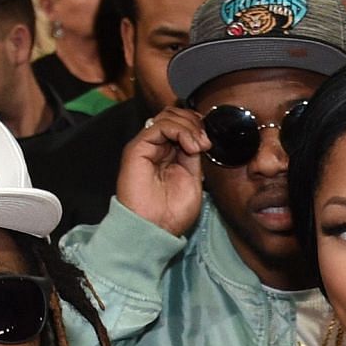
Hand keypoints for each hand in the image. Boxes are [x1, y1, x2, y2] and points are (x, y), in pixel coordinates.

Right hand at [115, 107, 207, 238]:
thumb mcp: (193, 180)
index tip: (208, 143)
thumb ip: (194, 158)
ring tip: (198, 146)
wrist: (154, 229)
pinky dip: (179, 130)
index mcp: (169, 154)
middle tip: (204, 143)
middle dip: (194, 124)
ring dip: (189, 127)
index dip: (196, 127)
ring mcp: (146, 146)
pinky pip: (159, 125)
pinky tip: (190, 146)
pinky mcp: (137, 148)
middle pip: (174, 116)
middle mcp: (156, 147)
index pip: (181, 125)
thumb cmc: (171, 213)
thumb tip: (199, 139)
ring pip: (167, 117)